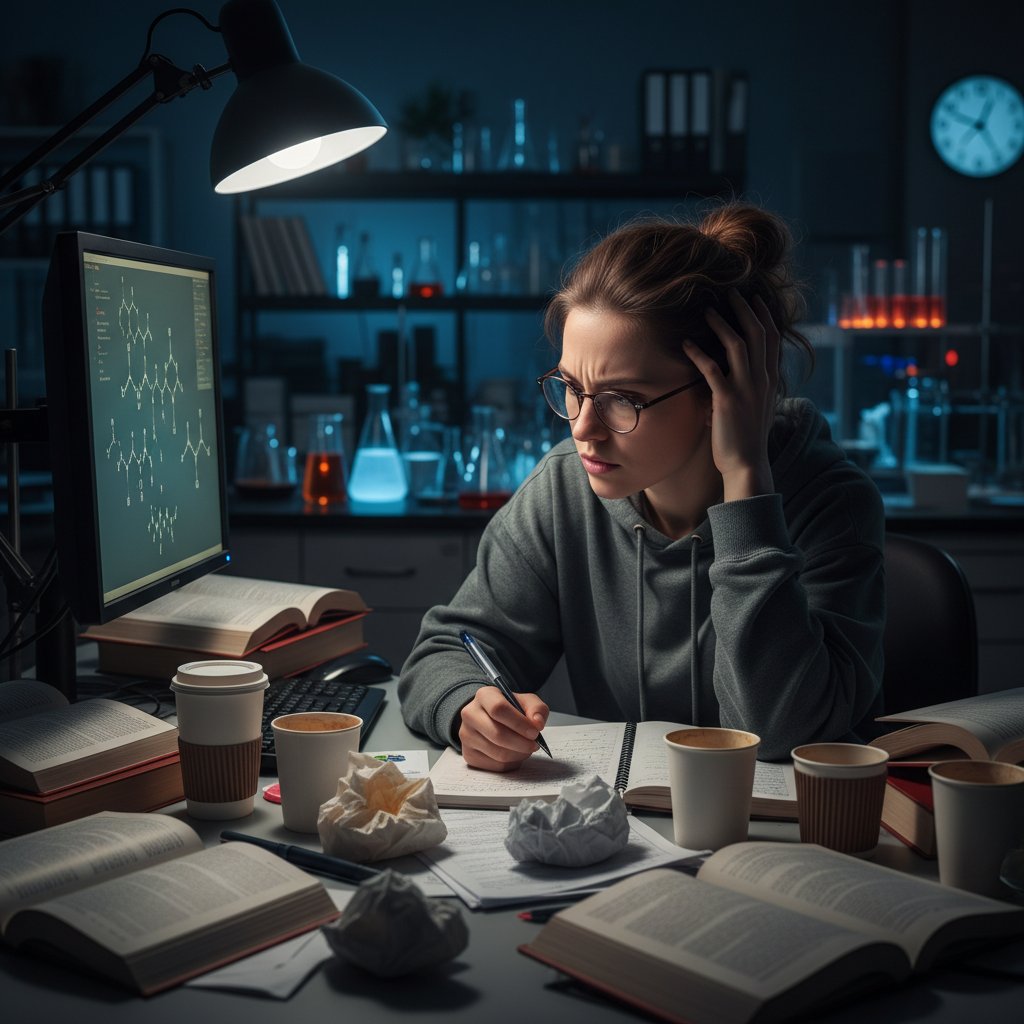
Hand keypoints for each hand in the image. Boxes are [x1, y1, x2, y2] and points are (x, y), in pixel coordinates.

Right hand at [459, 686, 548, 770]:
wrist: (490, 718)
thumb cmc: (510, 710)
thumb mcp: (526, 702)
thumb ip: (537, 709)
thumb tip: (537, 723)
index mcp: (484, 696)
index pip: (498, 709)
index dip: (519, 723)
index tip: (535, 732)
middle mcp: (470, 714)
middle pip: (497, 734)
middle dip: (521, 743)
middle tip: (534, 744)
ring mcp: (466, 735)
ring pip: (497, 753)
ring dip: (518, 754)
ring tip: (526, 748)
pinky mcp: (468, 754)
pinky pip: (495, 765)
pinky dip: (511, 763)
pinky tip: (515, 754)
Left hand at [684, 291, 779, 500]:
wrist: (747, 464)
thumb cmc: (746, 437)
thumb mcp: (755, 405)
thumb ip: (750, 385)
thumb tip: (736, 371)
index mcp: (770, 380)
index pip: (772, 339)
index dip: (763, 316)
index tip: (753, 298)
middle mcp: (762, 380)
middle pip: (758, 333)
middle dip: (744, 309)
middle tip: (730, 292)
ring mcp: (746, 389)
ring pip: (738, 345)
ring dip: (721, 325)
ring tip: (707, 311)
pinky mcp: (727, 400)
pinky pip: (712, 369)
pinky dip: (698, 354)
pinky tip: (685, 344)